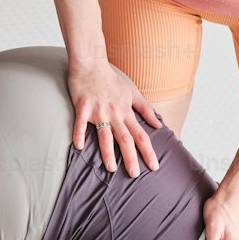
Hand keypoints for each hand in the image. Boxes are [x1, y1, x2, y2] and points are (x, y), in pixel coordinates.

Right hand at [68, 60, 162, 176]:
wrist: (91, 64)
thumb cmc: (111, 79)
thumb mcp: (132, 92)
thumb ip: (146, 110)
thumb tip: (159, 125)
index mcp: (126, 111)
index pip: (141, 135)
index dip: (148, 151)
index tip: (154, 166)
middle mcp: (114, 113)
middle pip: (125, 138)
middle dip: (131, 158)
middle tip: (134, 175)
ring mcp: (98, 111)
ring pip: (105, 135)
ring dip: (108, 152)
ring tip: (111, 168)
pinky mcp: (83, 107)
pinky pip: (80, 123)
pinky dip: (79, 134)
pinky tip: (79, 147)